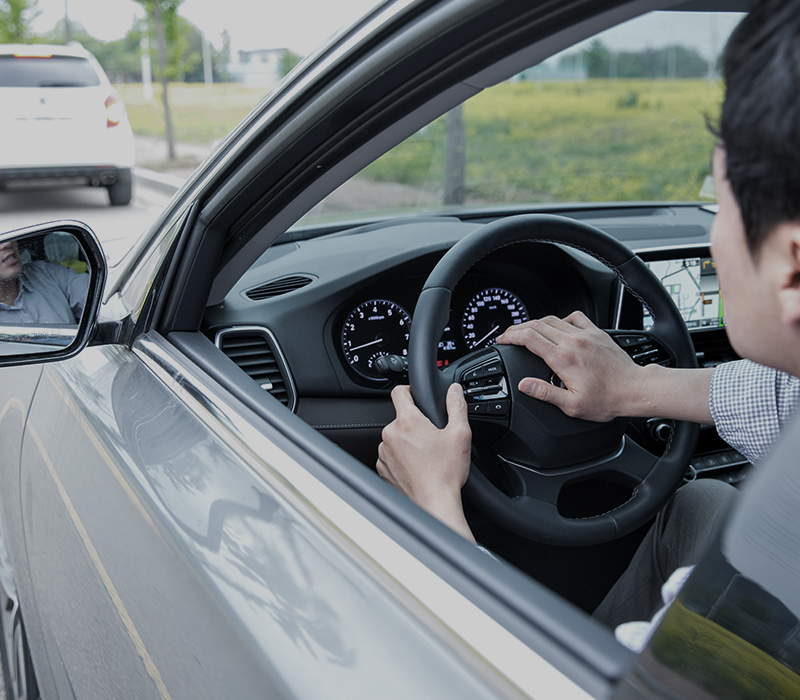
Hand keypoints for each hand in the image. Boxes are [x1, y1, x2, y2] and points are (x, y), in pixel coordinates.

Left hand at [377, 383, 474, 540]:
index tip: (416, 396)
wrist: (434, 503)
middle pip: (401, 418)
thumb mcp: (460, 434)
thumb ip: (456, 406)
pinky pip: (391, 456)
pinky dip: (402, 458)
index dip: (409, 390)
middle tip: (432, 437)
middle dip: (415, 424)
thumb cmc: (445, 472)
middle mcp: (390, 434)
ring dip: (407, 442)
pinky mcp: (383, 468)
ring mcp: (384, 453)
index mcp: (408, 421)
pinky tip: (418, 467)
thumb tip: (454, 390)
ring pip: (395, 438)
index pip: (399, 392)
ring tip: (426, 455)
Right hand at [496, 311, 644, 421]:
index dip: (510, 336)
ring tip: (527, 330)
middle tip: (509, 335)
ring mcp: (585, 335)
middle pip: (536, 325)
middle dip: (518, 328)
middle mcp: (572, 342)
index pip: (528, 338)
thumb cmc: (607, 399)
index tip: (502, 340)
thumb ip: (545, 393)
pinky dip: (561, 319)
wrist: (635, 390)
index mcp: (563, 359)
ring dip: (536, 323)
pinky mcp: (597, 333)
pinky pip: (574, 317)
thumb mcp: (572, 405)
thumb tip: (525, 385)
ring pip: (553, 319)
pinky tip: (559, 326)